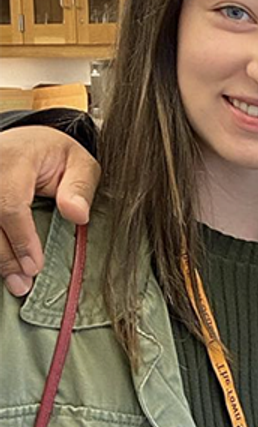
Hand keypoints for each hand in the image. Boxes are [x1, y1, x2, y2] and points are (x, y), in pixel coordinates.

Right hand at [0, 127, 99, 296]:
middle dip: (4, 256)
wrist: (25, 141)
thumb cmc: (55, 155)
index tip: (34, 267)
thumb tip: (78, 215)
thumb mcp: (80, 162)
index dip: (20, 239)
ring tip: (14, 283)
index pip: (9, 204)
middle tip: (22, 285)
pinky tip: (3, 265)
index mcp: (13, 158)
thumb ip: (80, 187)